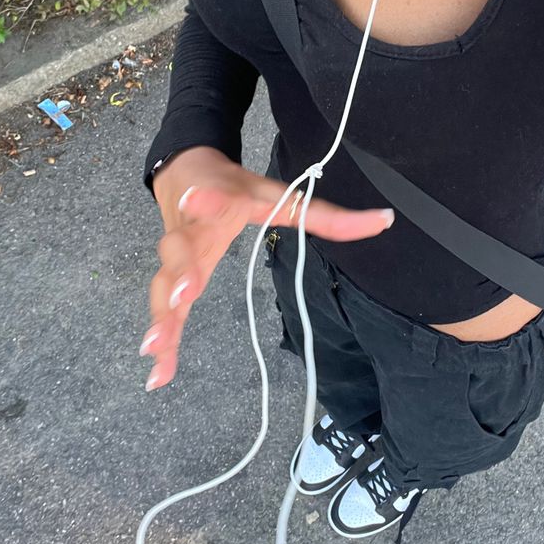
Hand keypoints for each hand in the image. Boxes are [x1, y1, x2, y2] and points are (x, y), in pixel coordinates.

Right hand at [140, 146, 393, 391]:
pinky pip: (163, 309)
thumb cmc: (235, 188)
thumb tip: (386, 220)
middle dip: (180, 269)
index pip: (219, 200)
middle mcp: (193, 227)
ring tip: (157, 345)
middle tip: (183, 291)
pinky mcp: (168, 277)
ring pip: (163, 282)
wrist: (182, 169)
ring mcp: (175, 253)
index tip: (199, 200)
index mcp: (225, 202)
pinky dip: (161, 340)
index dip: (209, 201)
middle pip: (182, 247)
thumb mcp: (279, 195)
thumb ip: (329, 215)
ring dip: (162, 314)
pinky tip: (159, 374)